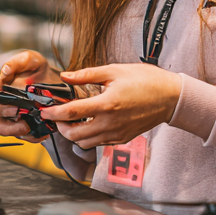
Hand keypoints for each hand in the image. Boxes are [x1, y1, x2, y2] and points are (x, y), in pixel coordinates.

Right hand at [0, 50, 56, 141]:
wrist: (59, 88)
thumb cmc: (40, 72)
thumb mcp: (32, 60)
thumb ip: (18, 62)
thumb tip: (5, 72)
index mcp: (0, 85)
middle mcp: (3, 102)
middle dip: (4, 109)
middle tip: (18, 107)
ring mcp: (13, 117)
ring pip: (2, 128)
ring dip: (12, 128)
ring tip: (26, 124)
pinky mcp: (25, 129)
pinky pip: (23, 137)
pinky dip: (31, 135)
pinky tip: (41, 129)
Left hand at [39, 64, 181, 147]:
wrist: (170, 97)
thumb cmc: (146, 80)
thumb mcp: (114, 71)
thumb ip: (87, 75)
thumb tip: (66, 76)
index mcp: (106, 104)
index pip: (71, 113)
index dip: (54, 113)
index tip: (45, 110)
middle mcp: (110, 123)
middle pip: (74, 135)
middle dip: (61, 127)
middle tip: (57, 116)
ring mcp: (117, 134)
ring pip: (85, 143)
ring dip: (74, 134)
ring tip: (72, 121)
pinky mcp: (123, 139)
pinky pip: (99, 144)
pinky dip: (89, 137)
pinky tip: (90, 124)